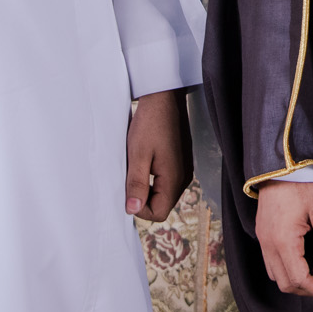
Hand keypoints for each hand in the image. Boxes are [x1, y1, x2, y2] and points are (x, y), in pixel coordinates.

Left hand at [125, 88, 192, 221]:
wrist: (165, 98)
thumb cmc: (150, 123)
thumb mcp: (138, 154)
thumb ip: (136, 184)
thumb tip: (132, 210)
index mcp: (174, 179)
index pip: (158, 213)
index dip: (139, 208)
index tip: (128, 189)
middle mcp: (184, 178)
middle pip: (161, 205)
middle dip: (142, 197)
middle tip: (130, 175)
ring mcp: (184, 169)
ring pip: (163, 193)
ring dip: (147, 187)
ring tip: (136, 166)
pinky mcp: (180, 162)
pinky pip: (166, 181)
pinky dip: (153, 178)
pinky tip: (145, 160)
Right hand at [255, 181, 312, 298]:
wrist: (281, 165)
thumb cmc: (303, 185)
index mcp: (284, 241)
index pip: (299, 279)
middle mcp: (268, 245)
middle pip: (286, 283)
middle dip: (308, 289)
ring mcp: (263, 240)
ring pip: (276, 276)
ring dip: (296, 281)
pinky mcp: (262, 234)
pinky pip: (271, 263)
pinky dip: (287, 269)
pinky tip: (304, 262)